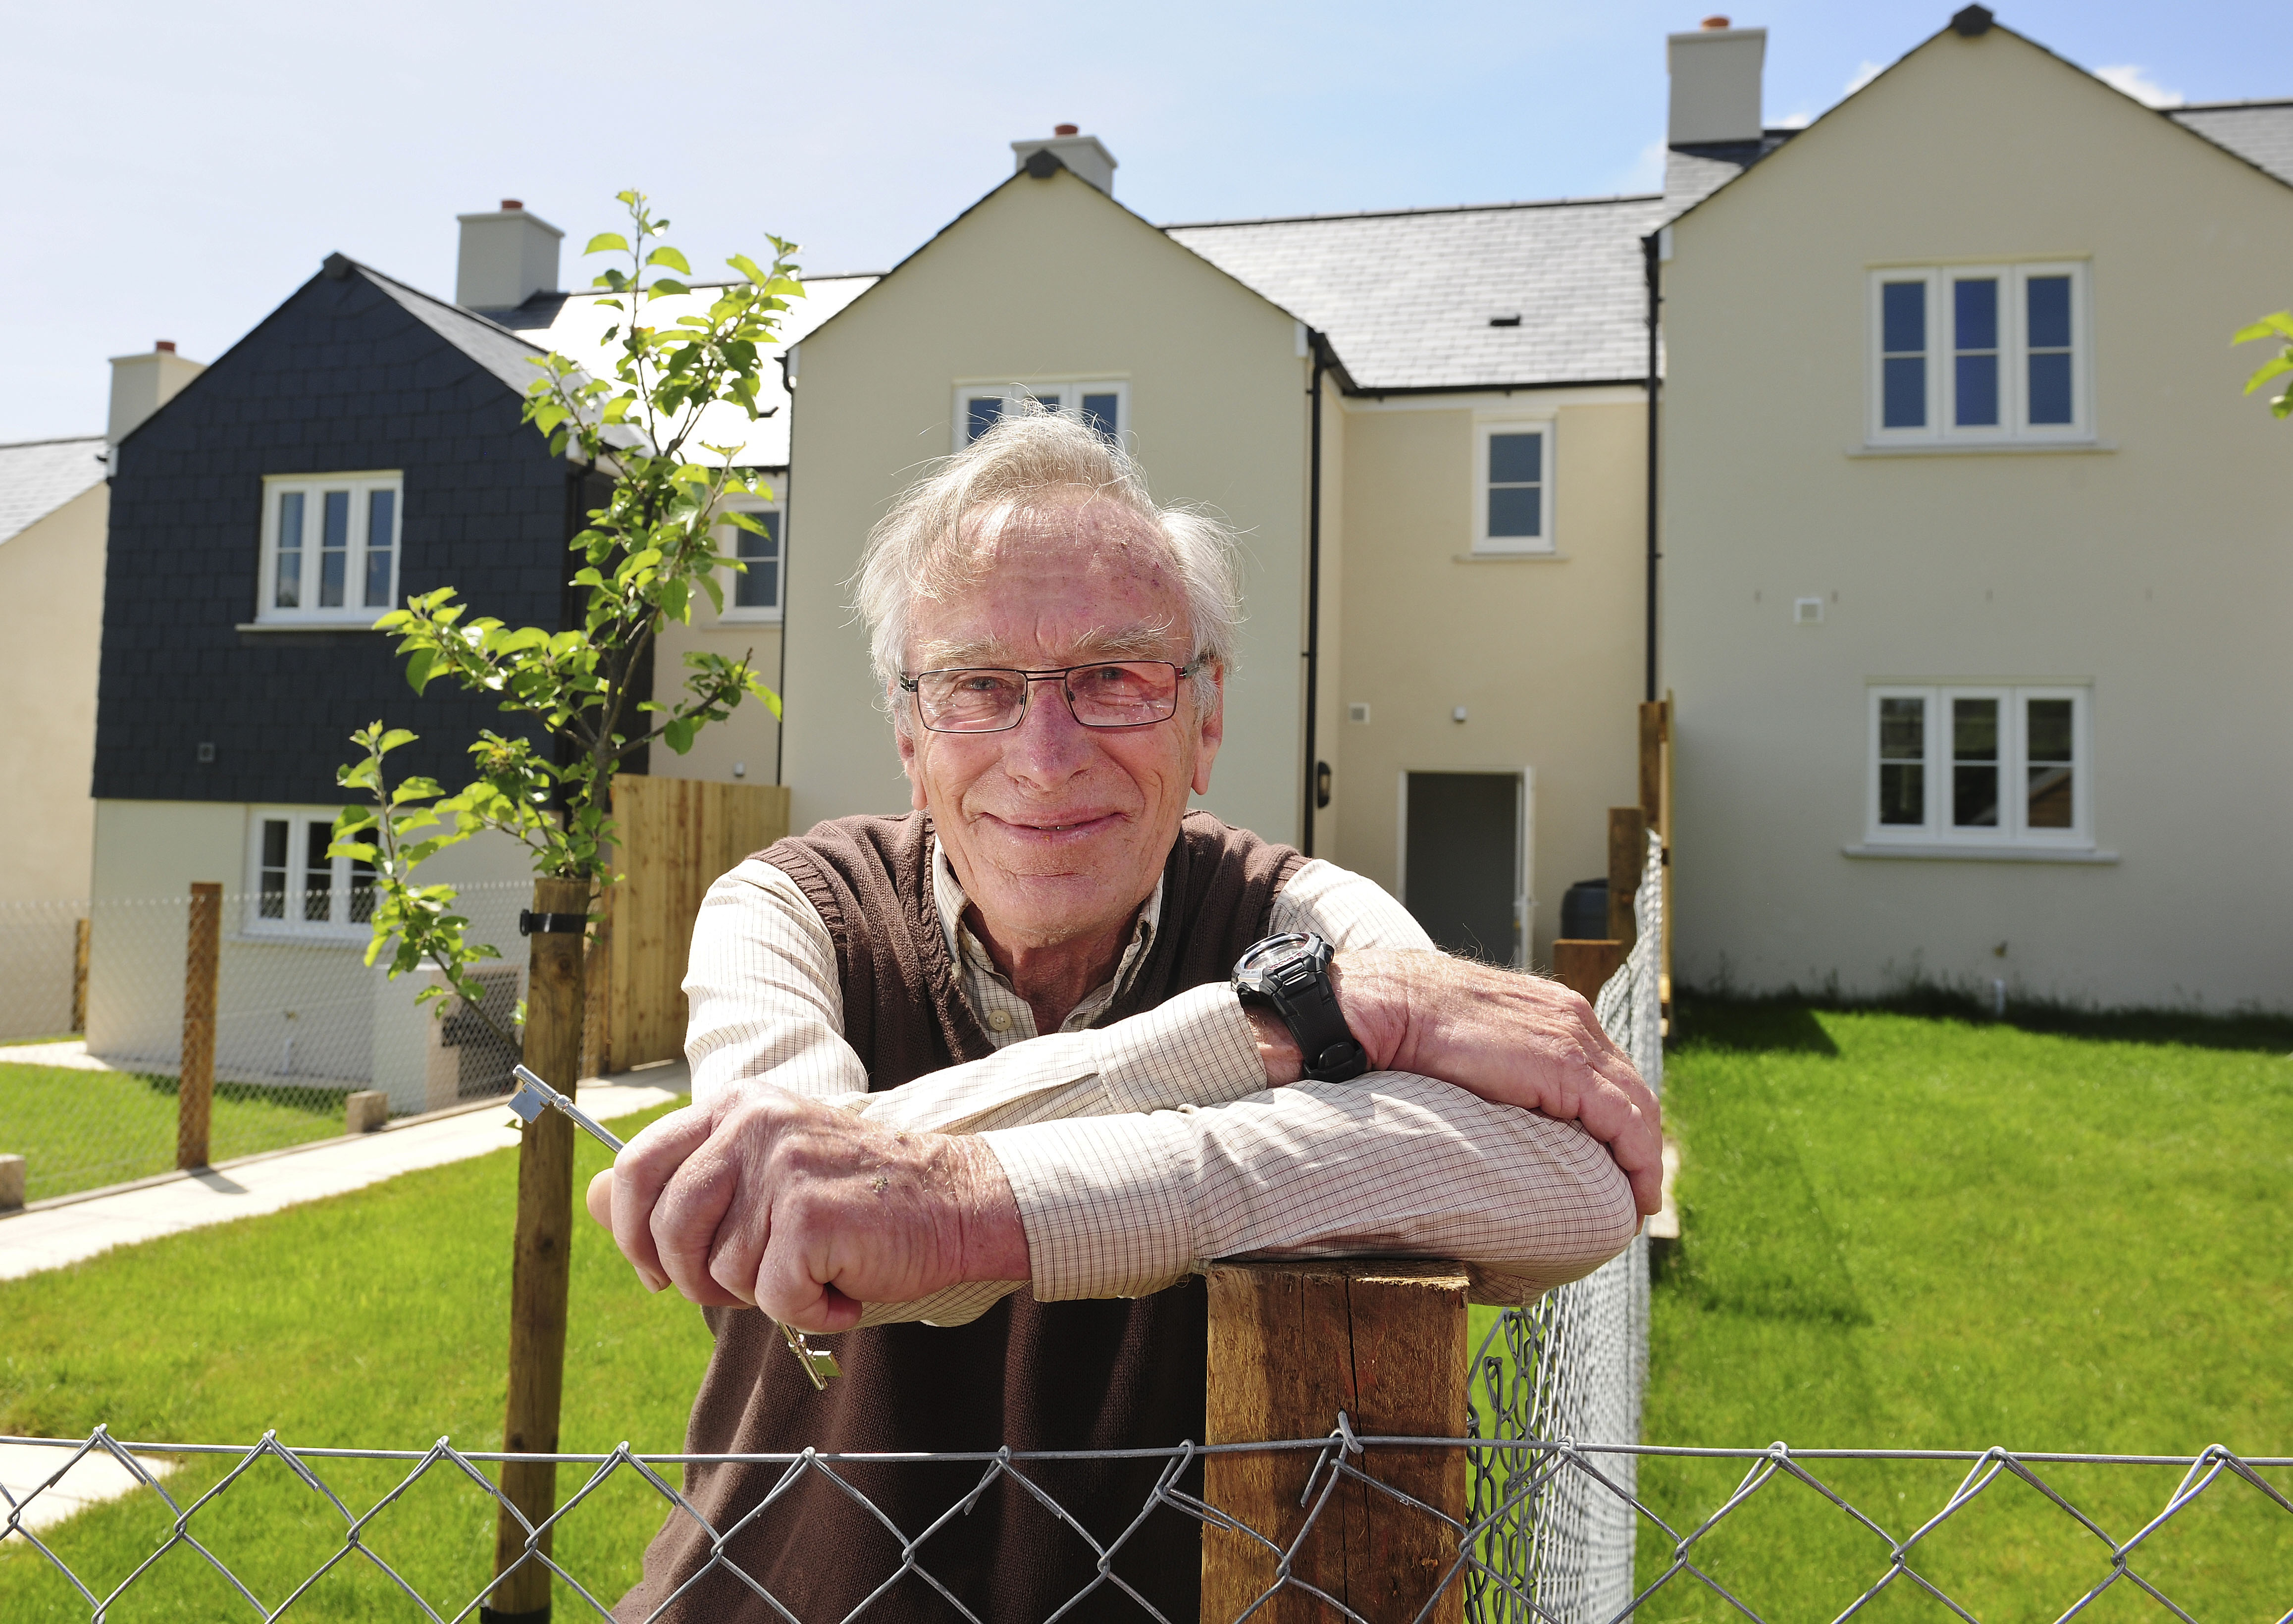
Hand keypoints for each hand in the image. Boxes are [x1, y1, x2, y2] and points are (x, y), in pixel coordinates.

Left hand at [584, 1085, 1030, 1330]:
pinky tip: (841, 1287)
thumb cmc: (856, 1200)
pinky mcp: (811, 1213)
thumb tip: (590, 1197)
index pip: (635, 1167)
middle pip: (666, 1227)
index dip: (631, 1232)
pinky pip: (772, 1295)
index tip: (660, 1271)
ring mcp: (783, 1164)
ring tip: (814, 1272)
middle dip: (696, 1279)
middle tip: (752, 1285)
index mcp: (734, 1105)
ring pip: (721, 1270)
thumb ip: (682, 1182)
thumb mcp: (762, 1172)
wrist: (954, 1204)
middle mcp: (753, 1123)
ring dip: (765, 1294)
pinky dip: (808, 1309)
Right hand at [1248, 950, 1662, 1215]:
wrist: (1387, 1004)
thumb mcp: (1474, 1048)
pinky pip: (1623, 1119)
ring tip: (1637, 1202)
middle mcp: (1573, 1019)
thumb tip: (1508, 1118)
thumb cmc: (1411, 1031)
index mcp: (1553, 1013)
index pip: (1610, 1072)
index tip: (1623, 1165)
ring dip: (1644, 1158)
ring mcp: (1572, 1037)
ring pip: (1637, 1106)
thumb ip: (1505, 1072)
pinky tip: (1635, 1192)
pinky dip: (1638, 1158)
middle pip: (1632, 1089)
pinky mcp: (1564, 1063)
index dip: (1625, 1123)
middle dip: (1643, 1144)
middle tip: (1638, 1192)